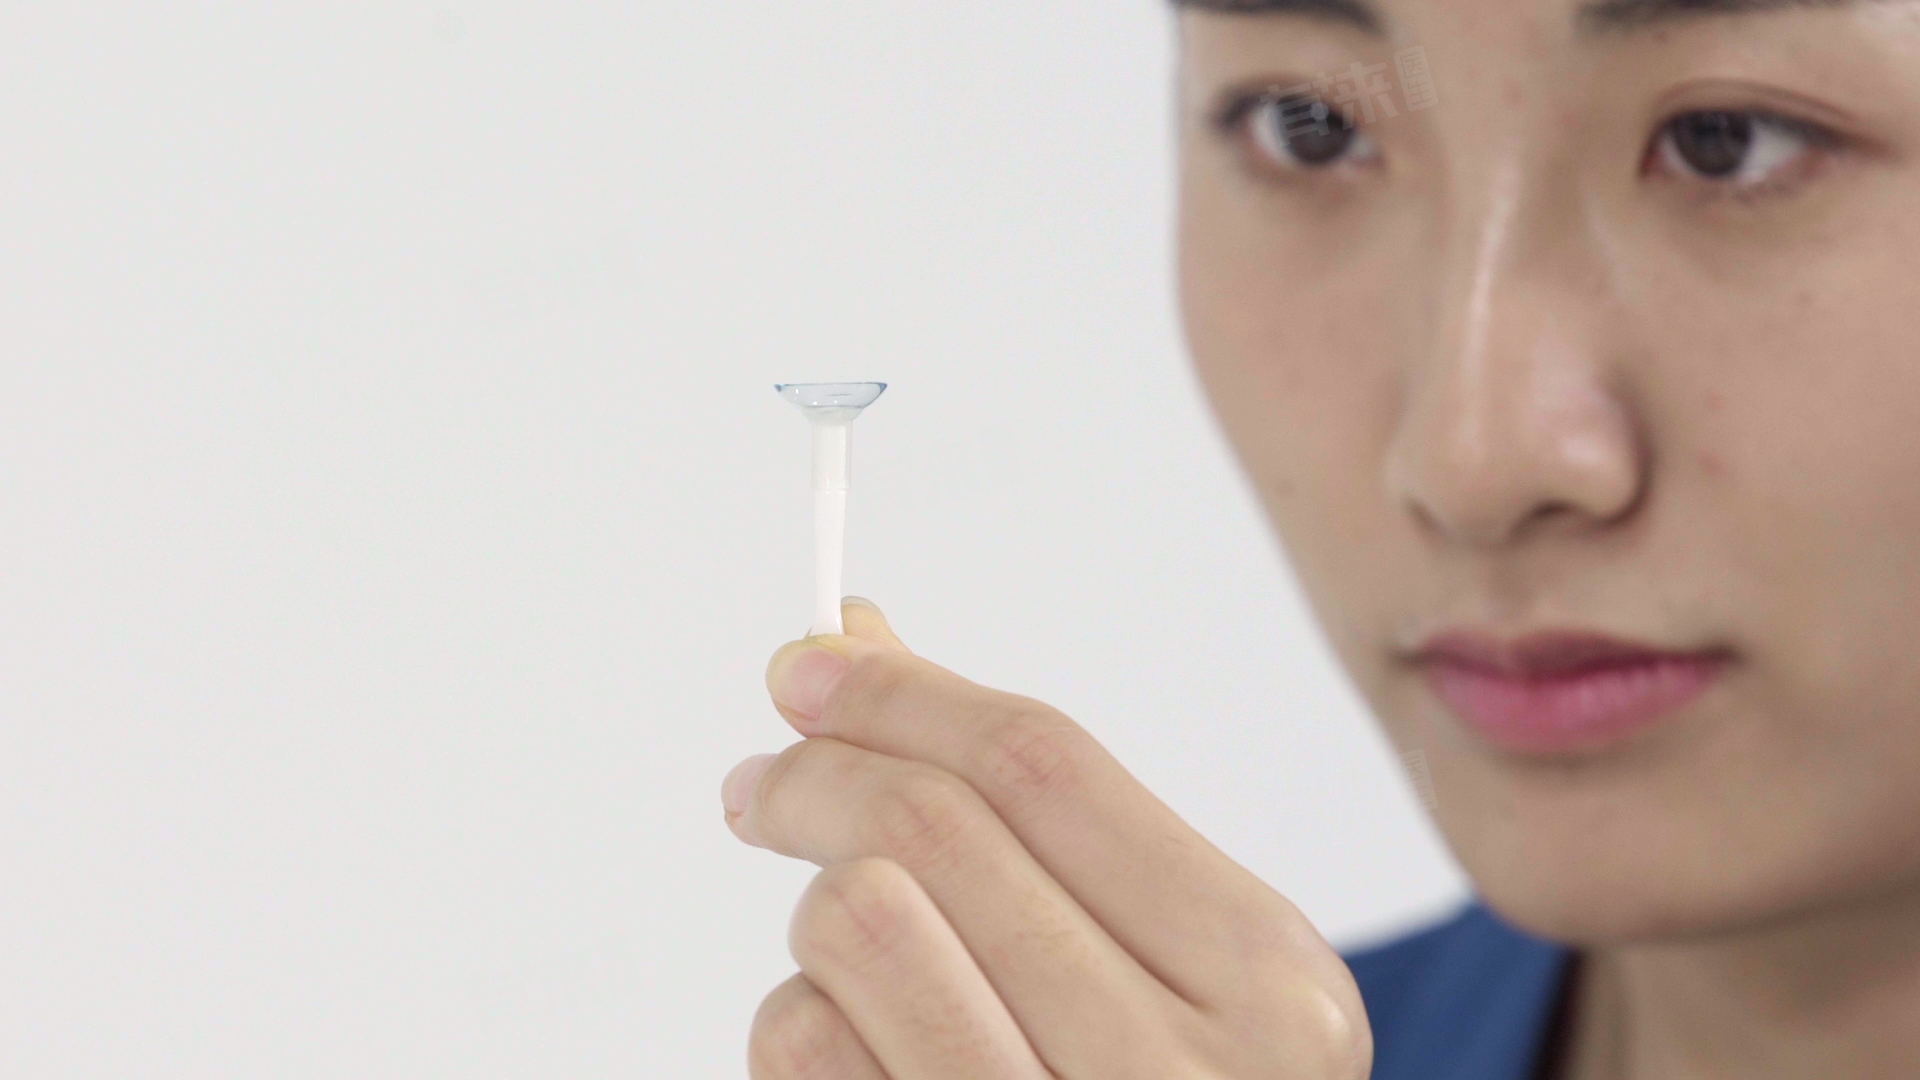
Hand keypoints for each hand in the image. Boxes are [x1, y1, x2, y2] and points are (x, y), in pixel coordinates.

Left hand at [723, 599, 1370, 1078]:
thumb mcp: (1168, 960)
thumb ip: (1034, 809)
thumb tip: (860, 644)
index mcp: (1268, 983)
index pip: (1044, 764)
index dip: (904, 691)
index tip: (810, 663)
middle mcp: (1180, 1078)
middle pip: (931, 832)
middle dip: (816, 774)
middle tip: (762, 782)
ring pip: (854, 926)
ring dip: (818, 912)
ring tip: (846, 942)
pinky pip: (801, 1046)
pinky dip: (800, 1021)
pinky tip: (853, 1045)